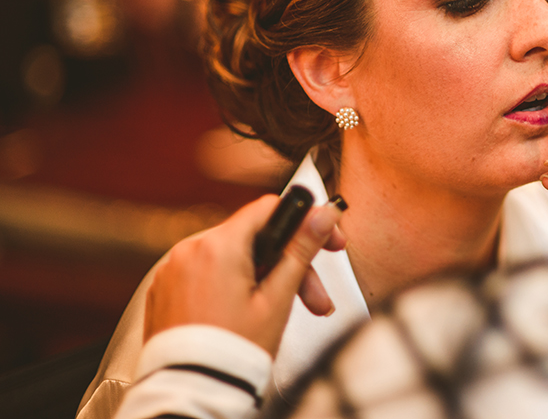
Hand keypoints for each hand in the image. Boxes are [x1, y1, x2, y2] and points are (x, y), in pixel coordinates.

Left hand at [143, 194, 346, 354]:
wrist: (191, 395)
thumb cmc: (232, 354)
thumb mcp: (278, 299)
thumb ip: (301, 249)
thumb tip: (324, 213)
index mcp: (217, 247)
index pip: (268, 209)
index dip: (304, 220)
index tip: (325, 239)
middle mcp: (188, 251)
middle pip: (253, 239)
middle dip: (288, 264)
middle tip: (313, 294)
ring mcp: (172, 271)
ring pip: (231, 258)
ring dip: (262, 278)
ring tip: (285, 312)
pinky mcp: (164, 290)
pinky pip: (206, 274)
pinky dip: (231, 287)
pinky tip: (247, 314)